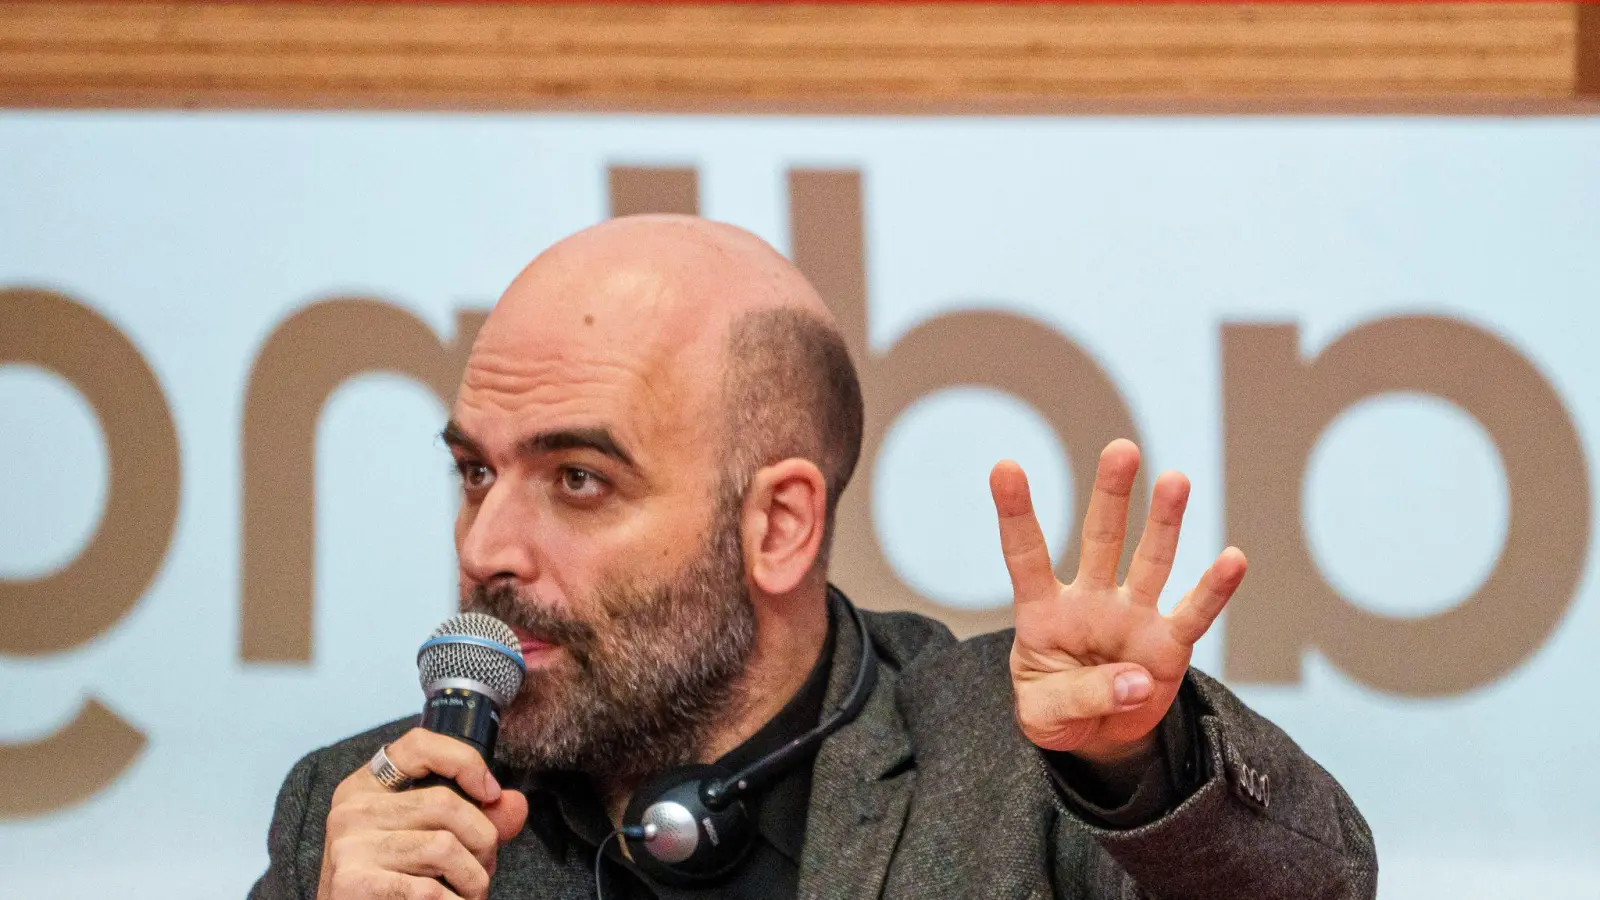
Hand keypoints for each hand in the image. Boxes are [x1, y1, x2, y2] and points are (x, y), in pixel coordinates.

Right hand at [317, 728, 528, 899]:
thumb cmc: (393, 882)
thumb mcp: (427, 840)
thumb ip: (475, 819)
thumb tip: (516, 804)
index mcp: (366, 787)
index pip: (419, 744)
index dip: (465, 761)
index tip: (491, 793)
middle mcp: (351, 810)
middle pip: (445, 803)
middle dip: (483, 840)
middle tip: (485, 867)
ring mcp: (348, 846)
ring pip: (444, 847)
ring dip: (473, 879)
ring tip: (469, 893)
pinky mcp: (351, 883)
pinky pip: (428, 891)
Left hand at [993, 439, 1246, 765]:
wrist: (1094, 738)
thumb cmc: (1055, 711)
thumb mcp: (1043, 715)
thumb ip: (1078, 697)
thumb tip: (1136, 680)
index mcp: (1044, 611)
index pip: (1026, 555)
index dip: (1016, 513)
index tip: (1005, 467)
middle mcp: (1091, 602)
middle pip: (1101, 539)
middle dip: (1110, 495)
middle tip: (1122, 450)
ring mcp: (1133, 618)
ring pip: (1151, 561)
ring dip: (1164, 523)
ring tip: (1175, 480)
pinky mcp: (1169, 645)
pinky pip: (1194, 613)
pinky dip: (1214, 589)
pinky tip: (1233, 559)